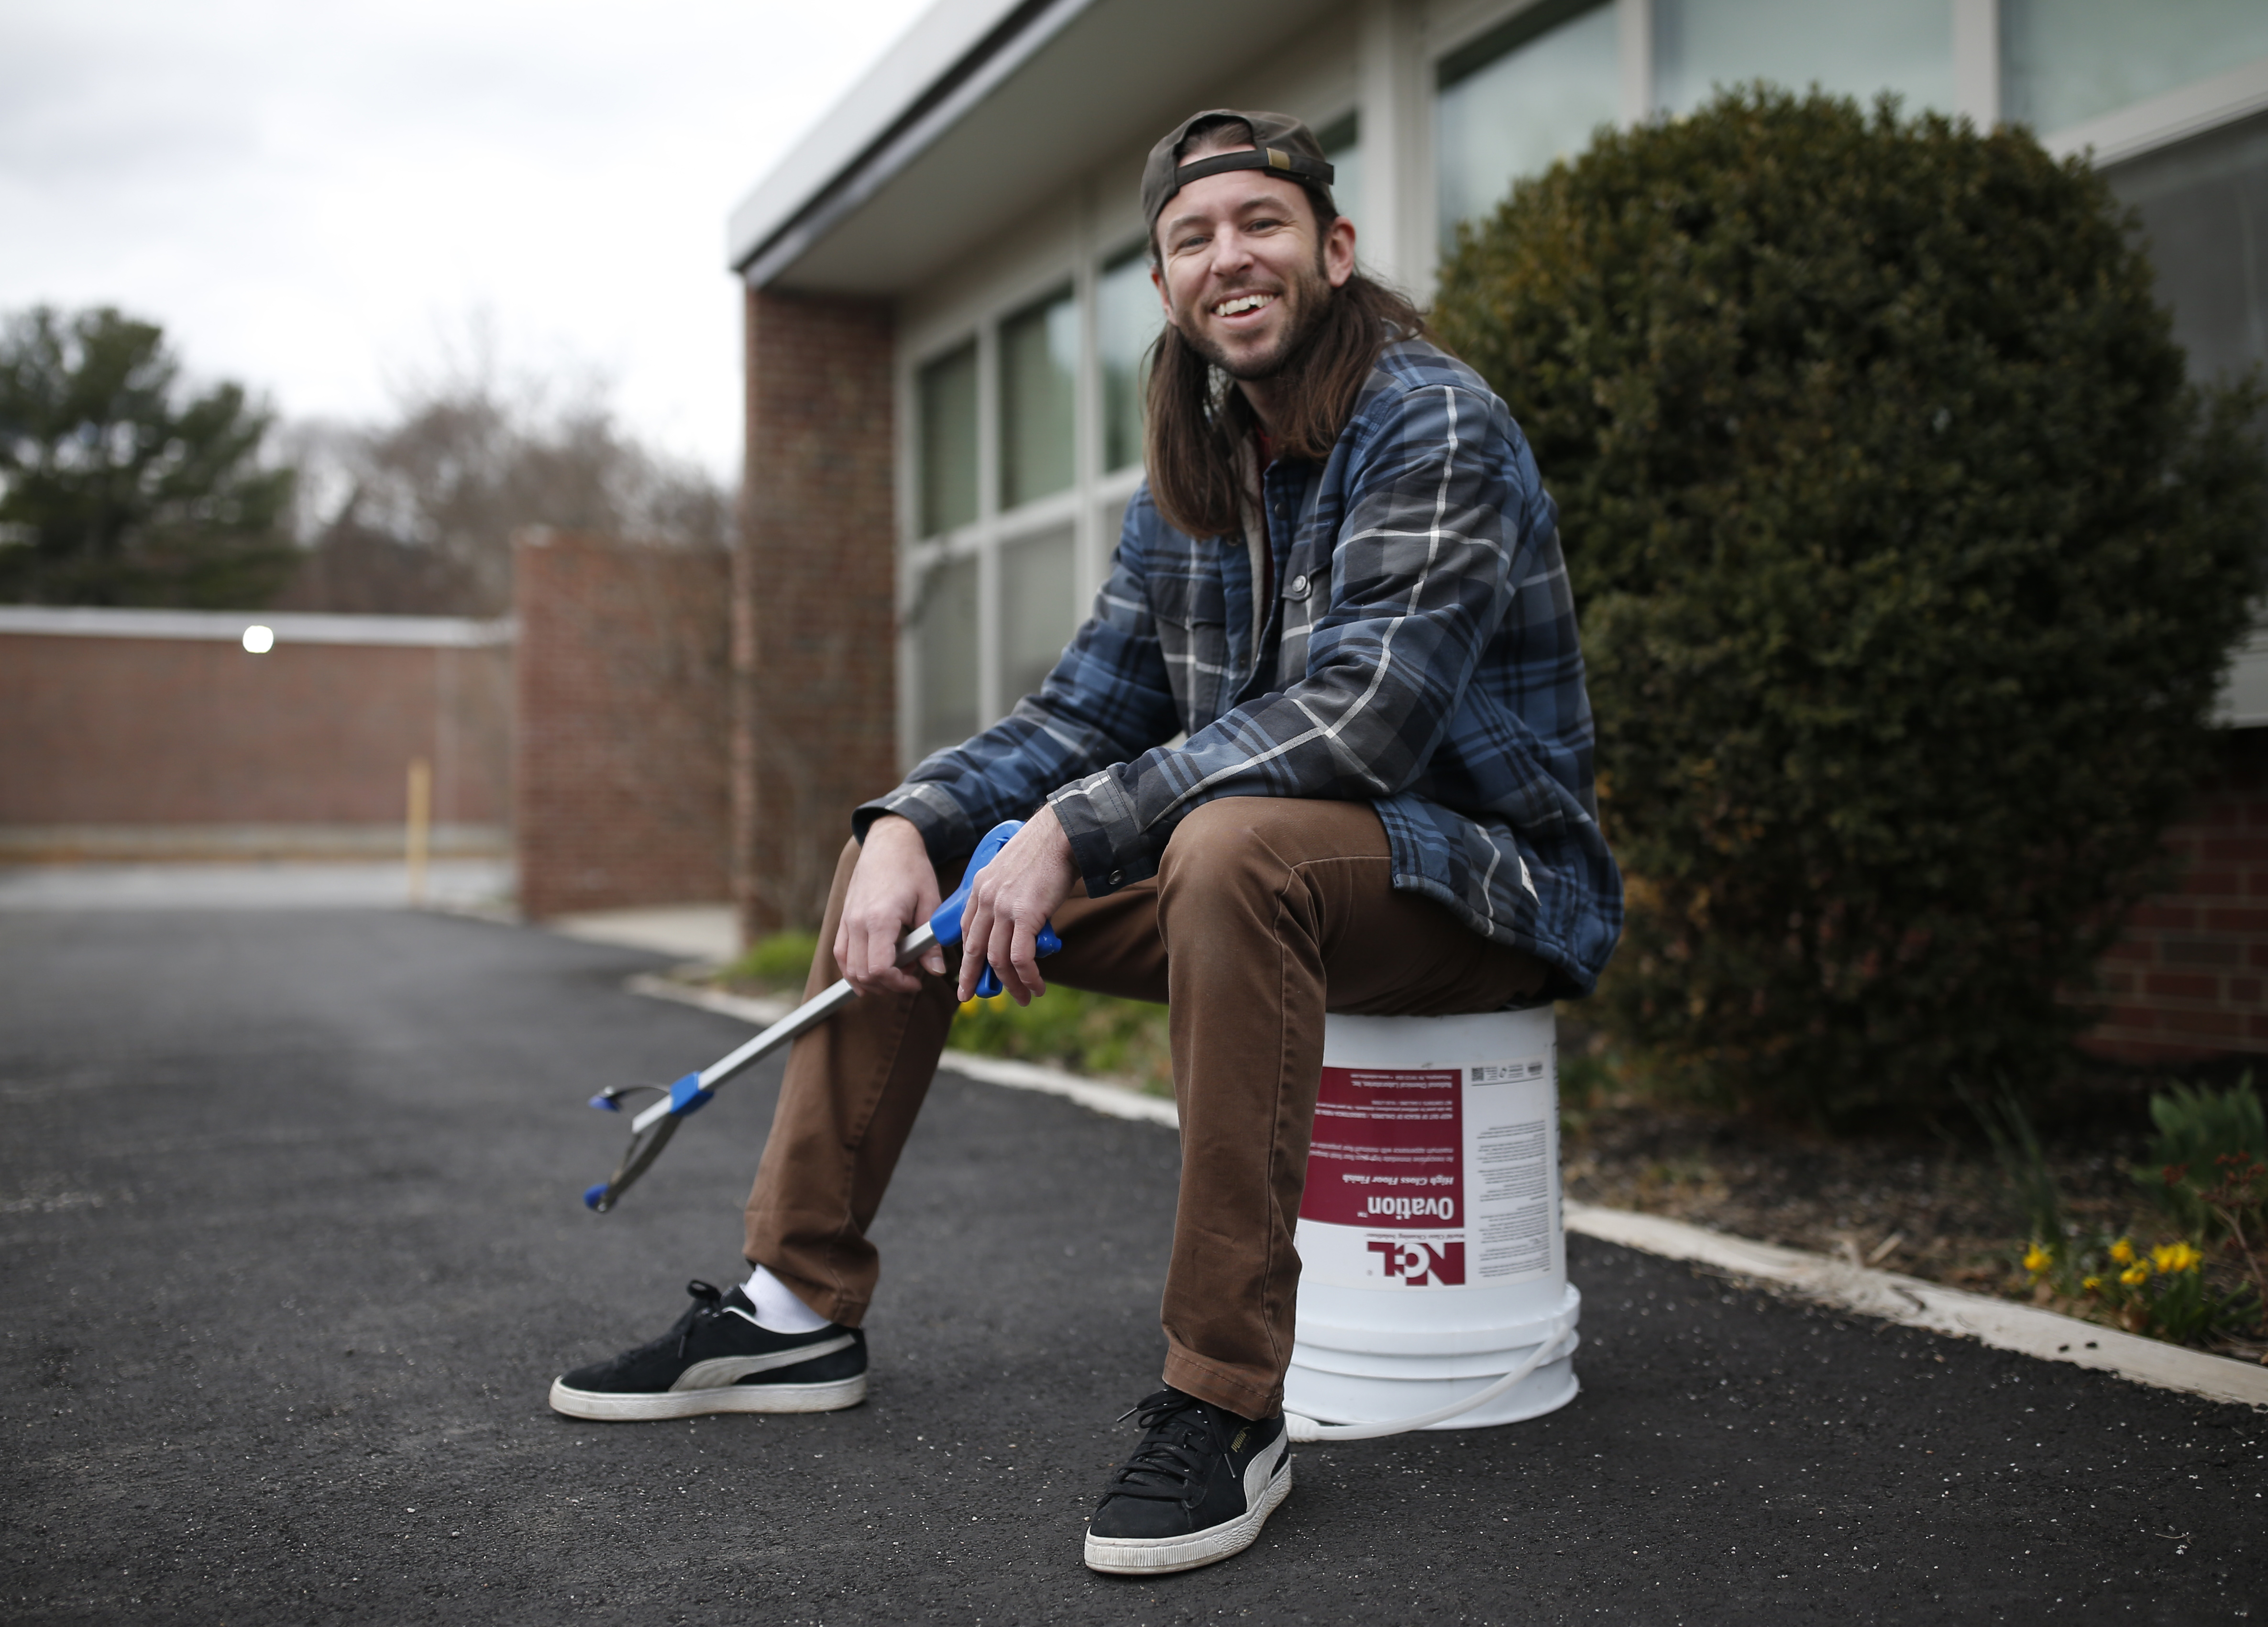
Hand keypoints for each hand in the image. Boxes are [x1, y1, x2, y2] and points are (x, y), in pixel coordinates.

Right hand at [834, 815, 945, 996]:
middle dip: (888, 985)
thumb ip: (930, 941)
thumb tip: (936, 972)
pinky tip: (873, 971)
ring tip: (896, 970)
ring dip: (871, 980)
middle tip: (911, 976)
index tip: (916, 981)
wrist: (888, 844)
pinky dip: (854, 969)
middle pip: (863, 974)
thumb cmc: (912, 869)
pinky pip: (840, 954)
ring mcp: (847, 921)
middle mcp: (857, 922)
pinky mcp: (843, 919)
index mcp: (880, 919)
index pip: (879, 969)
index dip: (898, 984)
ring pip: (848, 968)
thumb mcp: (929, 903)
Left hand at [955, 806, 1076, 1005]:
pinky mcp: (1025, 915)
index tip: (968, 970)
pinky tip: (1036, 986)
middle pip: (975, 948)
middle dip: (972, 976)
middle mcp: (986, 898)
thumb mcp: (1015, 870)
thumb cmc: (1047, 850)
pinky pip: (1020, 957)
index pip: (966, 928)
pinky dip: (1027, 977)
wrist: (1062, 834)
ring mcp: (1004, 907)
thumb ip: (1010, 894)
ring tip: (1022, 997)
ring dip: (1010, 983)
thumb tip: (1023, 919)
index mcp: (981, 886)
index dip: (967, 954)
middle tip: (971, 995)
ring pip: (998, 959)